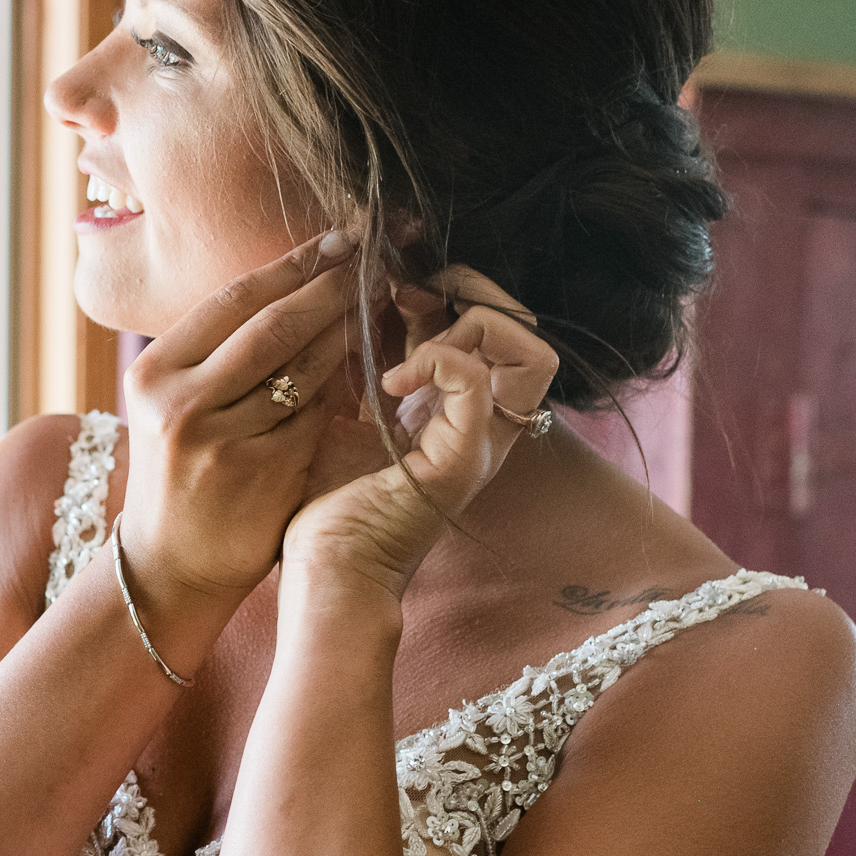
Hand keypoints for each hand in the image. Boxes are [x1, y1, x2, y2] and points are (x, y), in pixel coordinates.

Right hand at [119, 231, 364, 614]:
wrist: (172, 563)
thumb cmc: (180, 472)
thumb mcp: (172, 405)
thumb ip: (213, 353)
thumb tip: (282, 283)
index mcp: (154, 374)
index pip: (232, 301)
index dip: (291, 265)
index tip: (335, 241)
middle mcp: (181, 403)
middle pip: (272, 325)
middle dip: (329, 285)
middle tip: (371, 255)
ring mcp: (222, 440)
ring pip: (302, 366)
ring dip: (347, 327)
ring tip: (376, 296)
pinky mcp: (263, 472)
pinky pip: (315, 413)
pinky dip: (343, 383)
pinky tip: (367, 358)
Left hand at [282, 266, 560, 608]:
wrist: (325, 570)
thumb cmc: (329, 498)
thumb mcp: (349, 407)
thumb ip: (369, 357)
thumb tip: (361, 293)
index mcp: (458, 407)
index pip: (495, 323)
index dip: (455, 288)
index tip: (397, 285)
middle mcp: (484, 423)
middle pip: (527, 328)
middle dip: (470, 291)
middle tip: (407, 296)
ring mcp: (481, 443)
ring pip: (530, 350)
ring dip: (468, 325)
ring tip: (409, 346)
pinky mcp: (462, 462)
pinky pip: (481, 383)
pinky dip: (438, 361)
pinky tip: (391, 384)